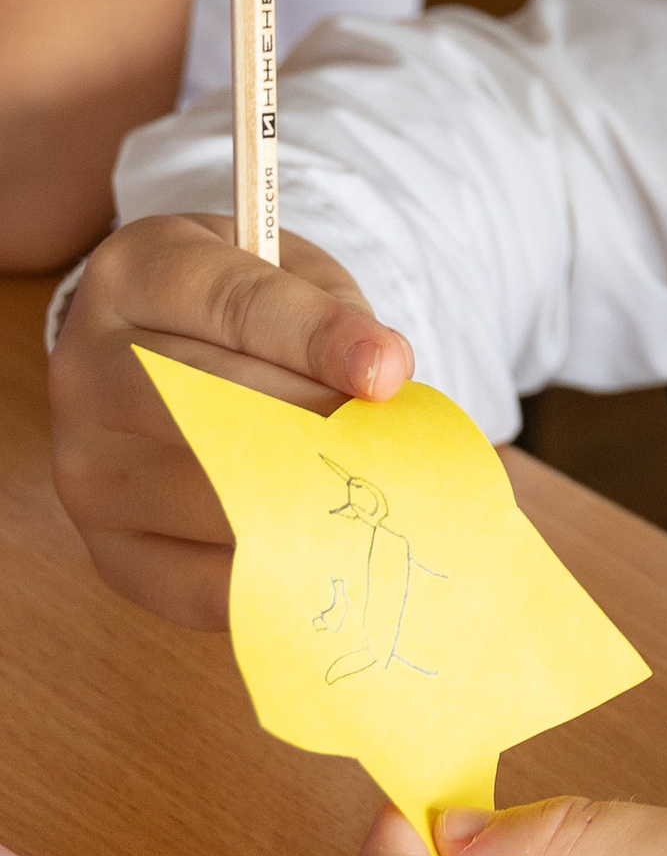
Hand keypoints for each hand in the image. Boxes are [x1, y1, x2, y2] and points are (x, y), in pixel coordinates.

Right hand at [51, 214, 410, 627]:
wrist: (147, 352)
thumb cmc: (235, 308)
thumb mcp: (283, 270)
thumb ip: (332, 312)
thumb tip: (383, 380)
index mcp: (133, 275)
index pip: (234, 306)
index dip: (318, 340)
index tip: (389, 372)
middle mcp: (86, 370)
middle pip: (213, 406)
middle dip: (316, 428)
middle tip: (393, 449)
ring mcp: (85, 465)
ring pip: (208, 499)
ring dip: (306, 503)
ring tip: (374, 499)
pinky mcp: (106, 548)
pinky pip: (198, 584)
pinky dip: (276, 574)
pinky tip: (329, 552)